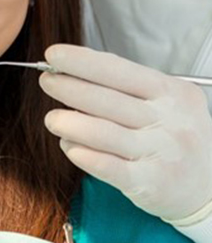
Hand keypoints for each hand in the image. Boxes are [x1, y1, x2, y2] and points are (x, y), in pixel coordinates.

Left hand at [40, 44, 211, 220]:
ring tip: (52, 118)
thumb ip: (125, 89)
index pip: (119, 70)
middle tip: (46, 81)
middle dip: (68, 86)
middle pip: (106, 99)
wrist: (210, 187)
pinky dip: (82, 154)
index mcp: (170, 92)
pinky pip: (108, 166)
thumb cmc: (175, 135)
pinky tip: (68, 146)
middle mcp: (168, 120)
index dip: (82, 61)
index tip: (53, 55)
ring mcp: (161, 152)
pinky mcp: (150, 183)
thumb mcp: (164, 102)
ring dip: (69, 122)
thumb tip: (73, 74)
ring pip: (103, 132)